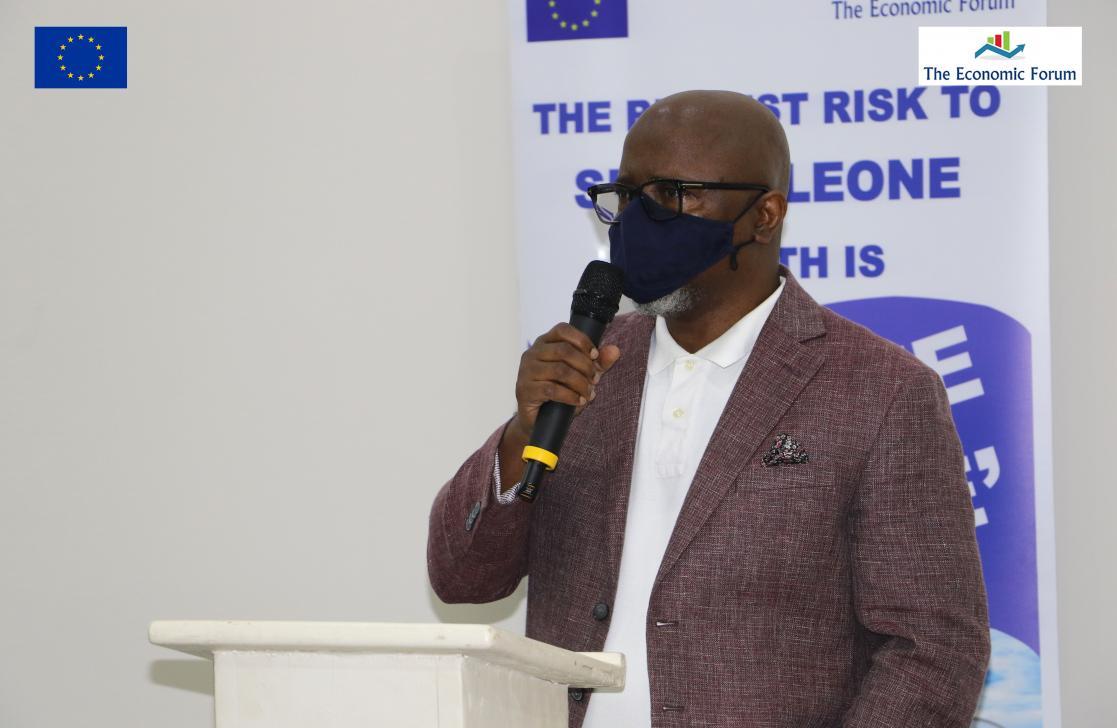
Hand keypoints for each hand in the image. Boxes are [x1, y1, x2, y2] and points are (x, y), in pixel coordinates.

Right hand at [507, 322, 621, 442]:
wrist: (538, 420)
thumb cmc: (559, 393)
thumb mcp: (582, 376)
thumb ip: (598, 362)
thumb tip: (615, 350)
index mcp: (544, 343)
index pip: (562, 330)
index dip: (582, 340)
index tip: (595, 355)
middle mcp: (532, 353)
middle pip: (564, 350)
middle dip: (585, 366)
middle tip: (595, 380)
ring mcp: (526, 371)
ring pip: (559, 370)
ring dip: (580, 383)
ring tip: (589, 393)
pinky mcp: (524, 390)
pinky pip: (551, 389)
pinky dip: (570, 396)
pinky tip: (579, 401)